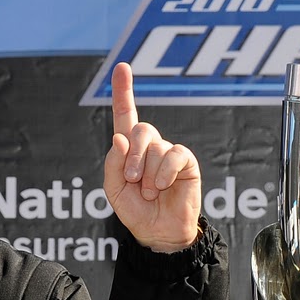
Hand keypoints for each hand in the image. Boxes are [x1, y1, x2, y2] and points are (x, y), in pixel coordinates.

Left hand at [103, 62, 200, 251]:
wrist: (159, 232)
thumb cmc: (136, 211)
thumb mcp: (114, 190)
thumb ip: (113, 164)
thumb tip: (119, 137)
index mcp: (128, 149)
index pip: (125, 115)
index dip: (123, 91)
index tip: (121, 66)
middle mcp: (149, 145)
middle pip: (141, 129)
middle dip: (133, 156)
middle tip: (131, 179)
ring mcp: (169, 152)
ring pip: (156, 146)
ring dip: (147, 174)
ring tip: (149, 192)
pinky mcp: (186, 162)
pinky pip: (174, 155)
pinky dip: (164, 172)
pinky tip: (162, 186)